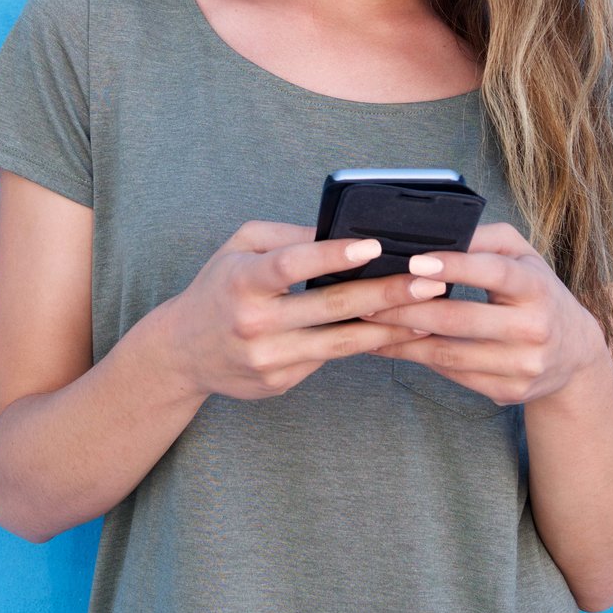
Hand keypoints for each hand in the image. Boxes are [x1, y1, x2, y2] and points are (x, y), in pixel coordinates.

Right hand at [156, 221, 448, 400]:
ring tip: (429, 313)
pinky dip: (364, 345)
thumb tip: (343, 230)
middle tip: (429, 282)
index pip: (291, 265)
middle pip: (328, 307)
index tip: (374, 246)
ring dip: (389, 327)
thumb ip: (288, 236)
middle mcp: (253, 322)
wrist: (183, 352)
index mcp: (241, 280)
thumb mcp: (240, 248)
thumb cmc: (220, 287)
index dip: (332, 255)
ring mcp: (267, 358)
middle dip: (384, 292)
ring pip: (339, 341)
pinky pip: (330, 360)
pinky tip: (395, 334)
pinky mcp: (279, 382)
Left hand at [361, 222, 608, 406]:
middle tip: (367, 297)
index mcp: (537, 286)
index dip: (454, 266)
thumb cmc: (536, 291)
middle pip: (461, 320)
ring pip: (449, 354)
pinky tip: (391, 345)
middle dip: (407, 308)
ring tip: (369, 322)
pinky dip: (417, 358)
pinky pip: (453, 375)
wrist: (574, 352)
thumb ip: (484, 240)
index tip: (414, 261)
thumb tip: (435, 231)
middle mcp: (534, 328)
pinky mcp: (509, 391)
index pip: (494, 273)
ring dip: (402, 338)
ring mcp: (522, 365)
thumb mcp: (522, 256)